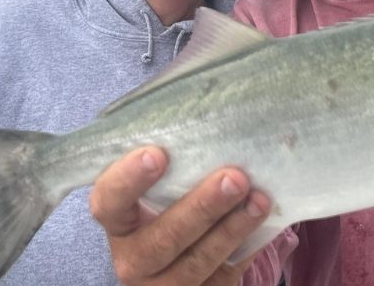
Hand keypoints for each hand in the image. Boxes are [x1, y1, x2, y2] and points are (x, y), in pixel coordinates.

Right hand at [89, 147, 270, 284]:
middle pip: (163, 239)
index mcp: (117, 223)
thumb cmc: (168, 199)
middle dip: (201, 207)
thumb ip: (168, 155)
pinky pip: (225, 276)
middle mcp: (134, 258)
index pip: (109, 203)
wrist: (178, 253)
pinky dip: (247, 247)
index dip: (128, 180)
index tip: (157, 153)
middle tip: (234, 177)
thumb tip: (206, 106)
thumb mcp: (157, 183)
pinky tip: (264, 221)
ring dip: (232, 229)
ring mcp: (166, 284)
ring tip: (259, 199)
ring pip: (197, 262)